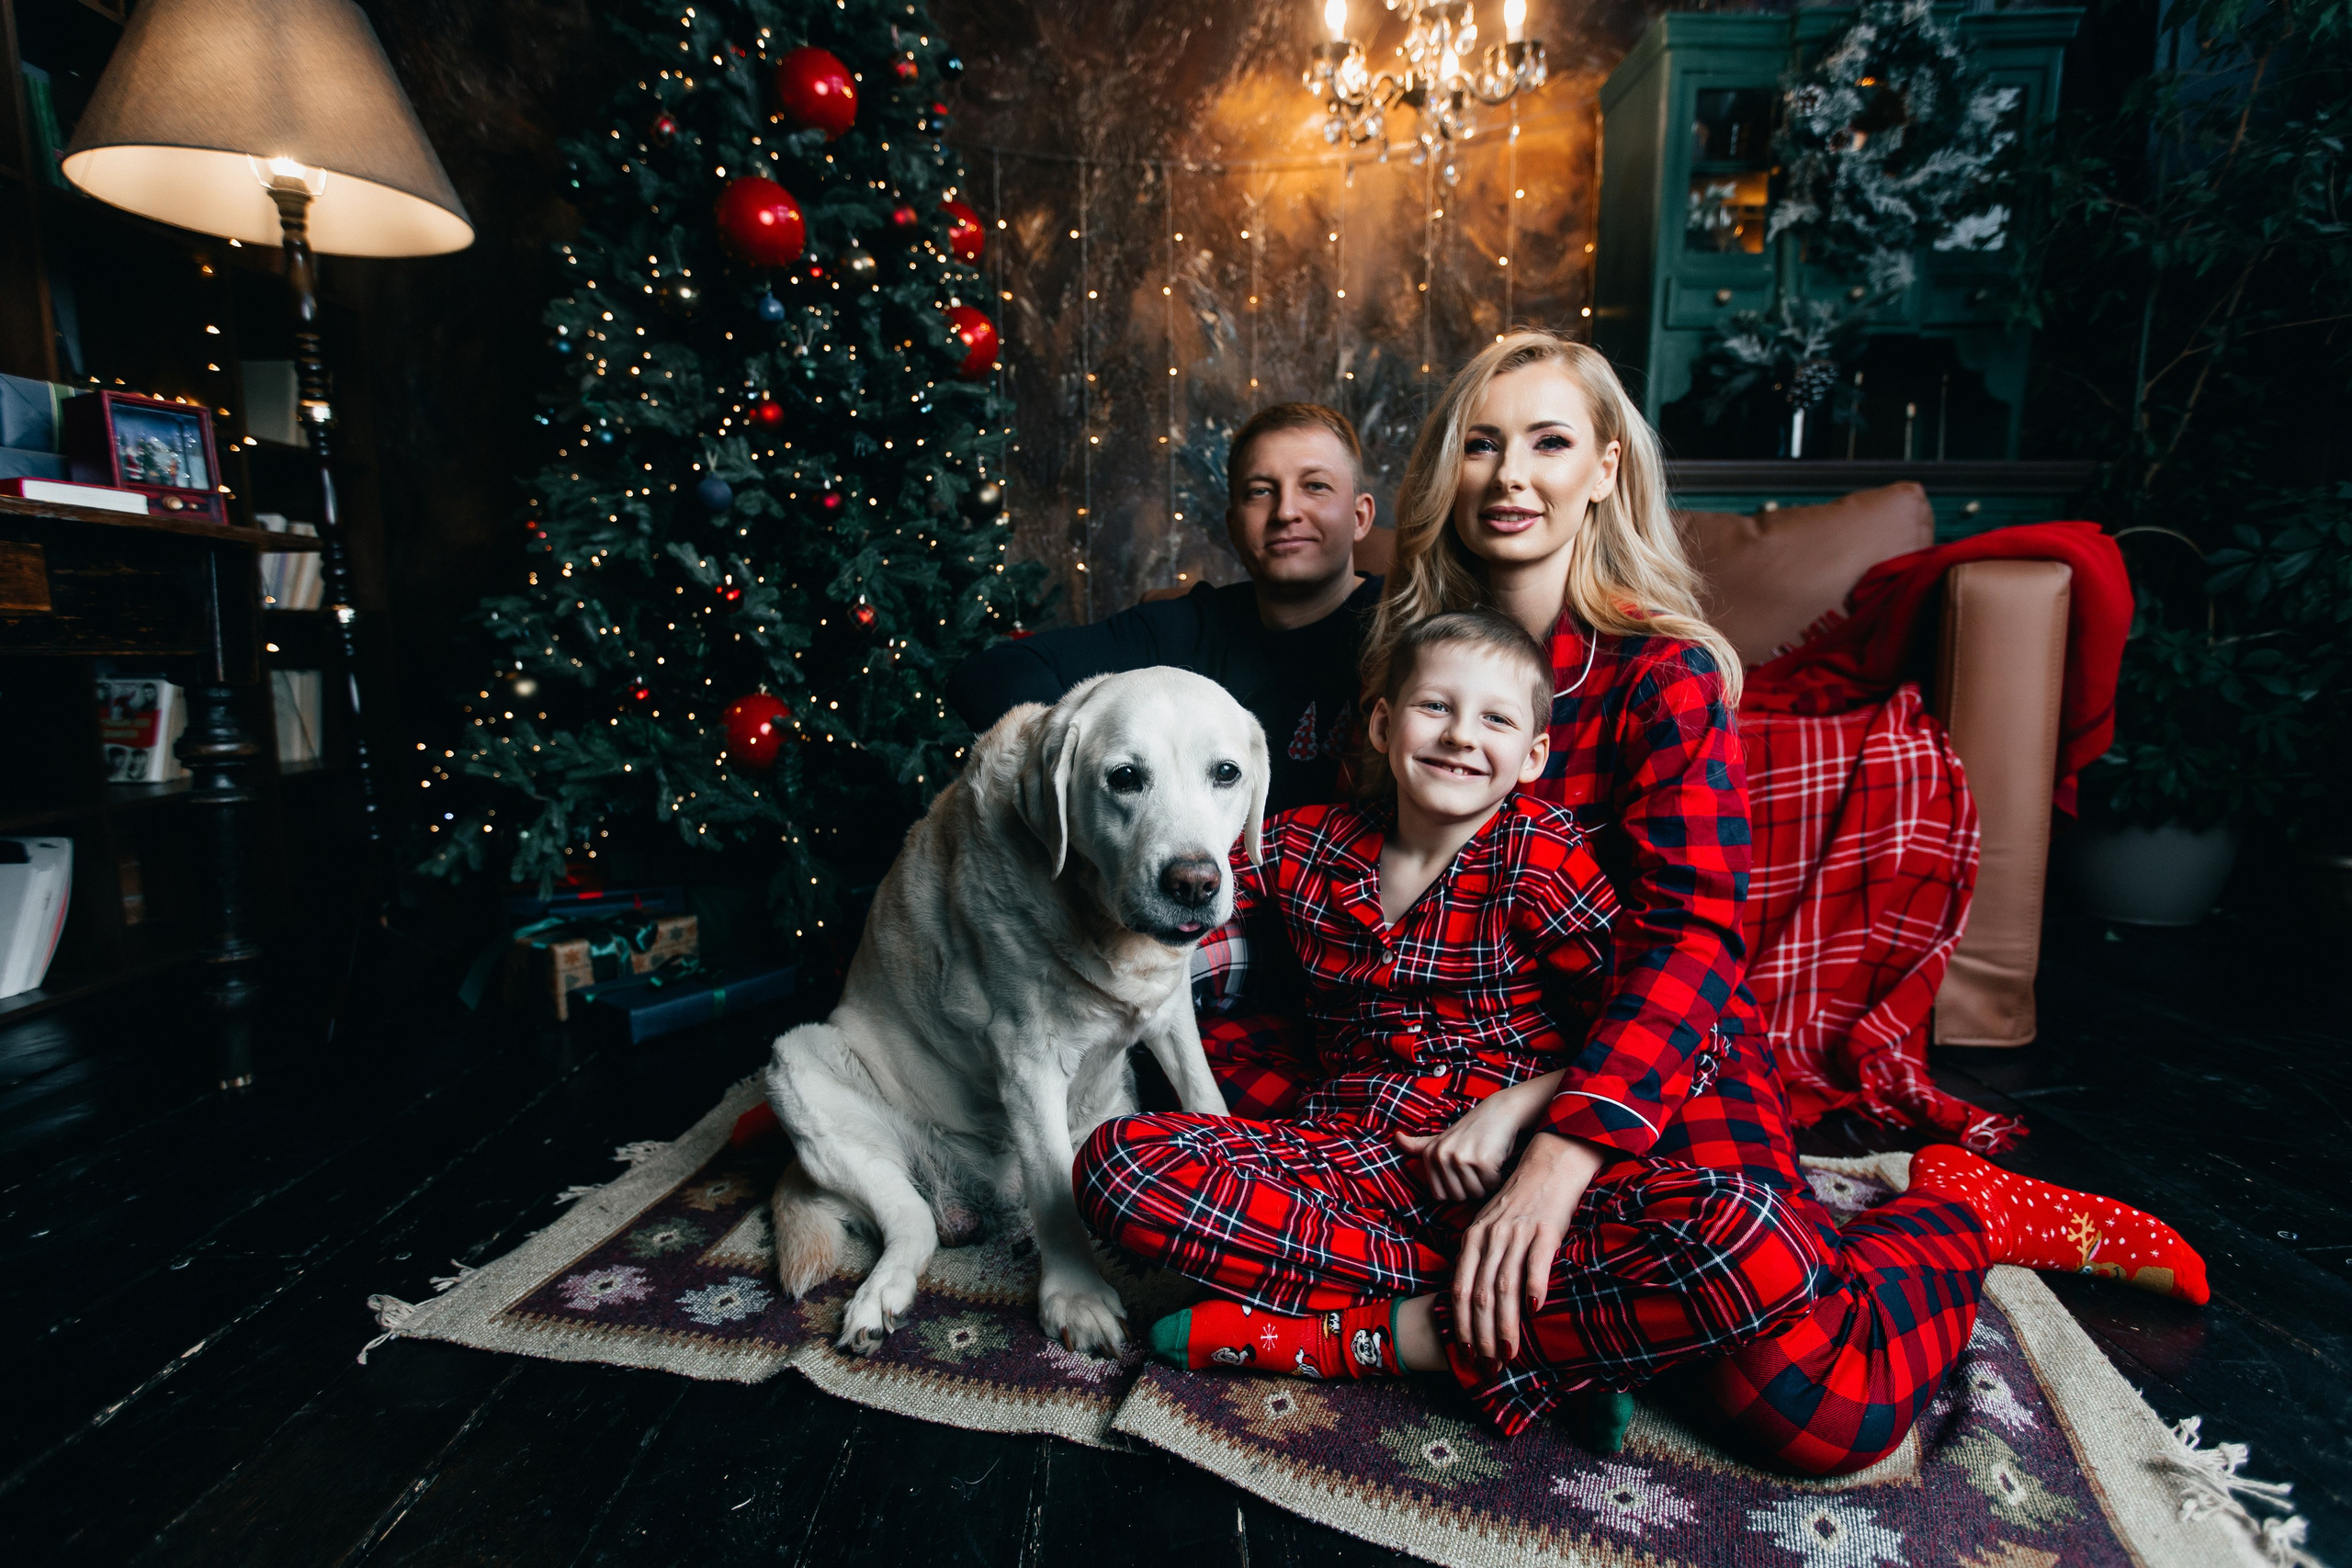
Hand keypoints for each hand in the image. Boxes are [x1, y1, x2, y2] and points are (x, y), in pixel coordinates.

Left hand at [1393, 1069, 1563, 1203]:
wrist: (1500, 1111)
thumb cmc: (1472, 1129)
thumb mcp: (1441, 1136)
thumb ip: (1419, 1144)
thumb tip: (1396, 1137)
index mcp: (1430, 1154)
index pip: (1441, 1195)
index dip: (1457, 1188)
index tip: (1464, 1172)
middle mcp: (1442, 1155)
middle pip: (1459, 1196)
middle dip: (1473, 1187)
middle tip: (1478, 1165)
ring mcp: (1461, 1158)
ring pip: (1476, 1193)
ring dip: (1486, 1182)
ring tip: (1486, 1161)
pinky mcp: (1482, 1161)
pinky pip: (1491, 1185)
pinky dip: (1497, 1177)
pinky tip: (1495, 1159)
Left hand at [1453, 1132, 1608, 1365]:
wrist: (1549, 1164)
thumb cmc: (1519, 1201)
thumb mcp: (1488, 1225)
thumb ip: (1479, 1257)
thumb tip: (1473, 1299)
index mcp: (1471, 1238)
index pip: (1459, 1289)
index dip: (1461, 1325)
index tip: (1466, 1354)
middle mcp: (1489, 1238)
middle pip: (1478, 1296)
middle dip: (1482, 1336)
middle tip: (1489, 1366)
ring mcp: (1515, 1234)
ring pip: (1503, 1287)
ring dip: (1505, 1325)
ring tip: (1509, 1354)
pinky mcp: (1544, 1230)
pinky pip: (1535, 1263)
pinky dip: (1533, 1288)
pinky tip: (1534, 1311)